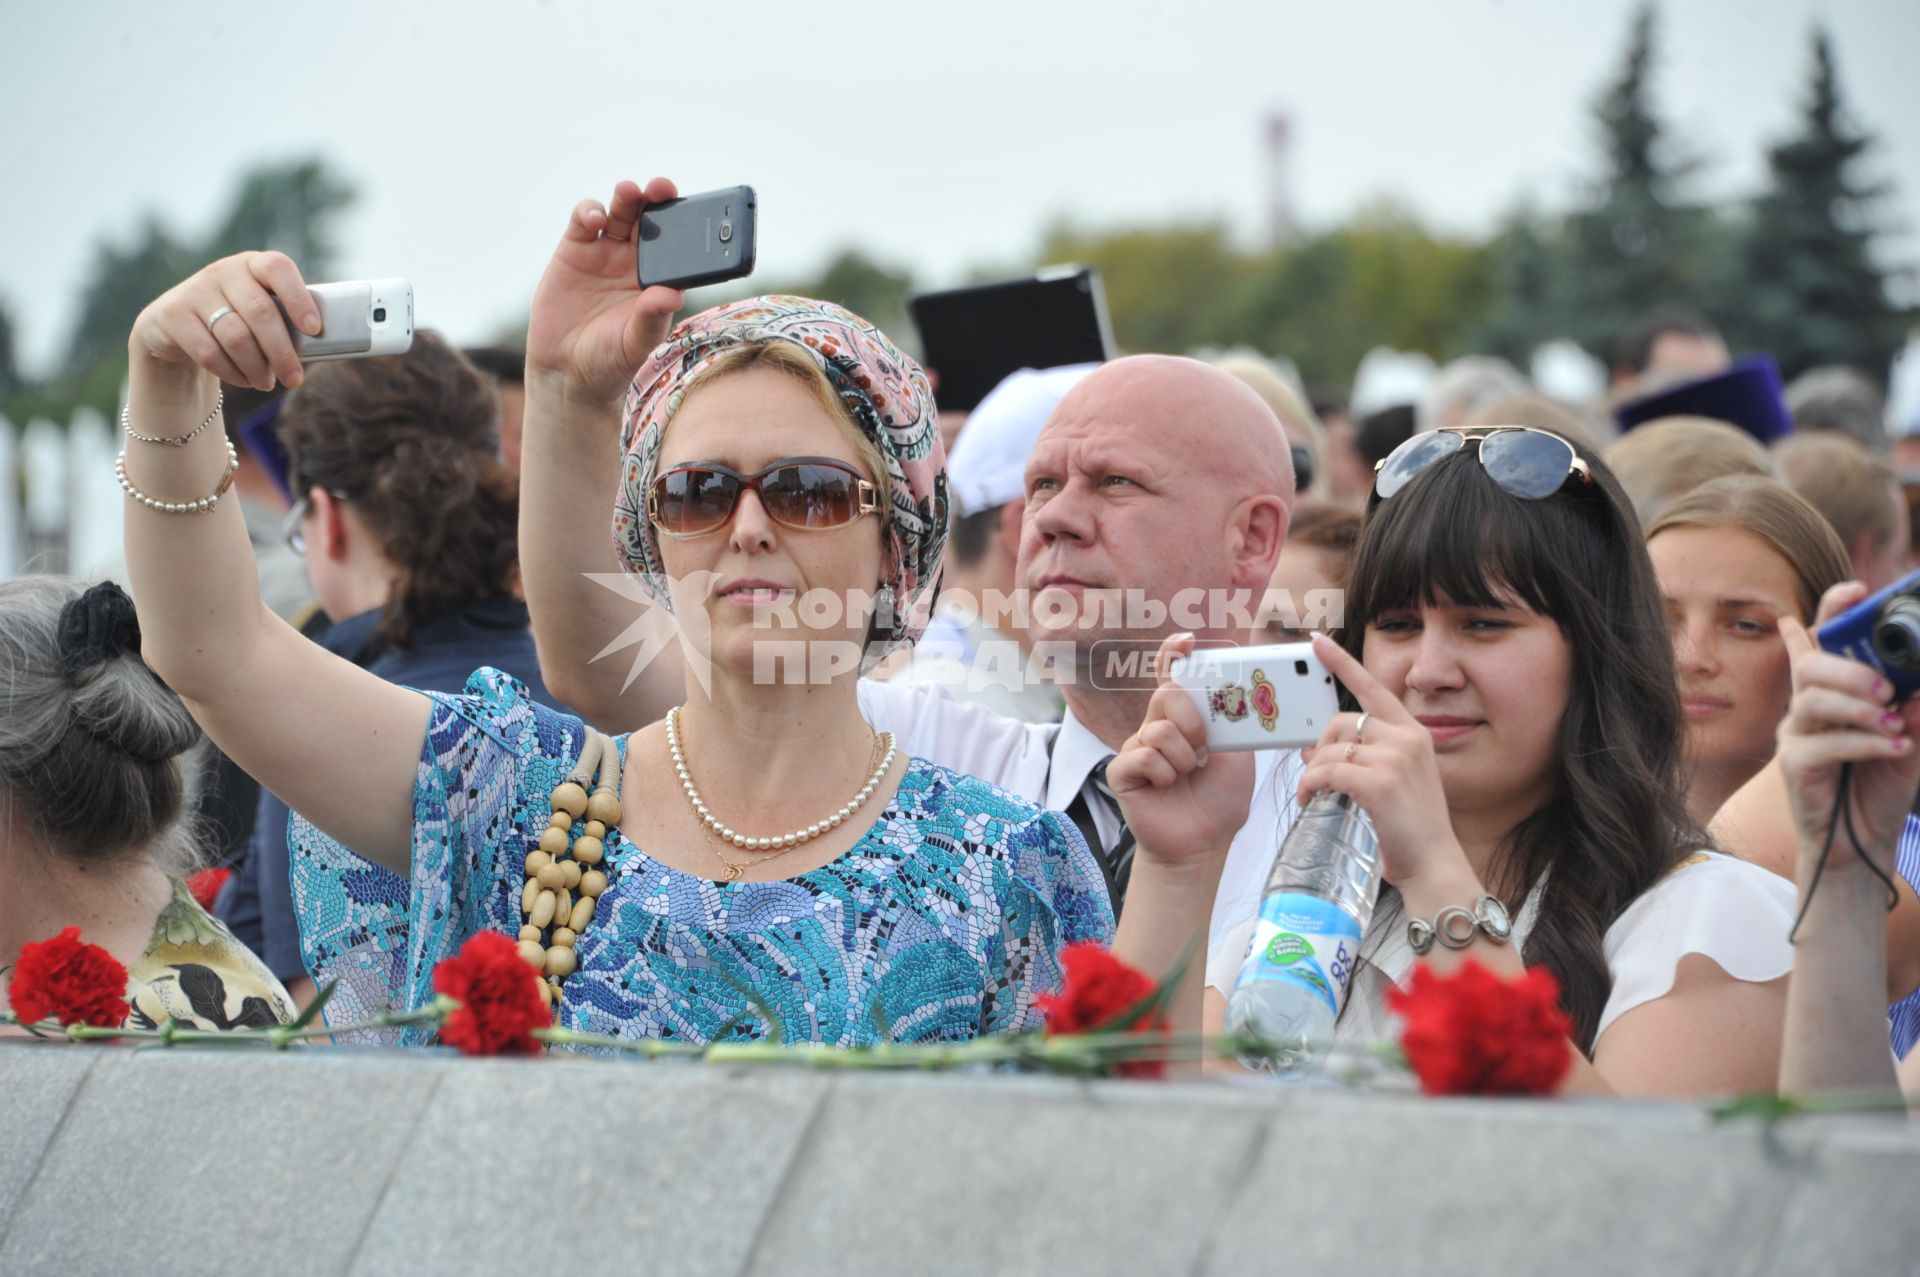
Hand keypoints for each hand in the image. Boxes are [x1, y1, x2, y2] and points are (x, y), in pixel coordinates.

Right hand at [129, 252, 320, 391]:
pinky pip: (209, 352)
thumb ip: (284, 318)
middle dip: (282, 352)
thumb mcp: (259, 309)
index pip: (278, 268)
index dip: (298, 299)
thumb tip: (322, 345)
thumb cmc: (235, 319)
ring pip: (236, 337)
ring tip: (267, 383)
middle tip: (294, 379)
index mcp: (253, 264)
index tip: (315, 330)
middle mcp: (223, 271)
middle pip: (261, 312)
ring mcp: (194, 291)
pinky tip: (244, 380)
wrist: (175, 326)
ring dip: (257, 367)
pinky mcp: (172, 315)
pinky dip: (232, 372)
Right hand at [526, 178, 686, 403]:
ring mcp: (605, 252)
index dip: (688, 225)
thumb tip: (672, 295)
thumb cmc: (609, 361)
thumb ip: (651, 318)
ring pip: (622, 212)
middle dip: (659, 199)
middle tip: (662, 188)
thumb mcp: (634, 343)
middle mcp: (636, 260)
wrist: (564, 371)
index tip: (697, 213)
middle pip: (652, 219)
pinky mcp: (575, 249)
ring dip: (628, 197)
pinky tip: (594, 219)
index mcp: (660, 279)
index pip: (680, 244)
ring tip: (630, 192)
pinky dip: (589, 211)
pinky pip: (584, 219)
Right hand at [1106, 633, 1253, 880]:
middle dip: (1193, 720)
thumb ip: (1234, 722)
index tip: (1187, 642)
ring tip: (1189, 776)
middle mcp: (1157, 726)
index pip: (1171, 675)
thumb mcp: (1239, 753)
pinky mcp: (1121, 770)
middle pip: (1167, 694)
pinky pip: (1143, 756)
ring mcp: (1137, 747)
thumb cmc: (1219, 799)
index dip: (1174, 653)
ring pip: (1160, 729)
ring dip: (1184, 757)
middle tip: (1206, 749)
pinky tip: (1167, 788)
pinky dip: (1164, 774)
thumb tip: (1242, 691)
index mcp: (1184, 718)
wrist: (1202, 842)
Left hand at [1296, 633, 1472, 894]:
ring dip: (1311, 773)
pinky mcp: (1380, 782)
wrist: (1435, 865)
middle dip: (1319, 747)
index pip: (1373, 688)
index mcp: (1414, 734)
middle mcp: (1408, 738)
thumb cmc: (1411, 829)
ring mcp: (1396, 758)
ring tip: (1310, 794)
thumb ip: (1363, 759)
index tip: (1318, 643)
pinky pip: (1327, 773)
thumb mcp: (1393, 782)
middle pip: (1341, 722)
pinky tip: (1309, 800)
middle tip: (1314, 773)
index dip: (1342, 663)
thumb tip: (1313, 753)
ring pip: (1330, 749)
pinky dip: (1310, 786)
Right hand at [1777, 582, 1919, 876]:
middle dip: (1849, 668)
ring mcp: (1796, 734)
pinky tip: (1895, 749)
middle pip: (1811, 665)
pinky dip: (1863, 743)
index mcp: (1834, 692)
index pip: (1823, 641)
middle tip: (1887, 687)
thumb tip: (1919, 682)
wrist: (1863, 841)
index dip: (1832, 612)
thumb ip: (1914, 708)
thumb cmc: (1880, 784)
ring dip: (1858, 708)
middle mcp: (1808, 707)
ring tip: (1893, 723)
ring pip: (1811, 700)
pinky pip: (1821, 743)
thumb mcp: (1910, 738)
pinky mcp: (1793, 764)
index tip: (1856, 590)